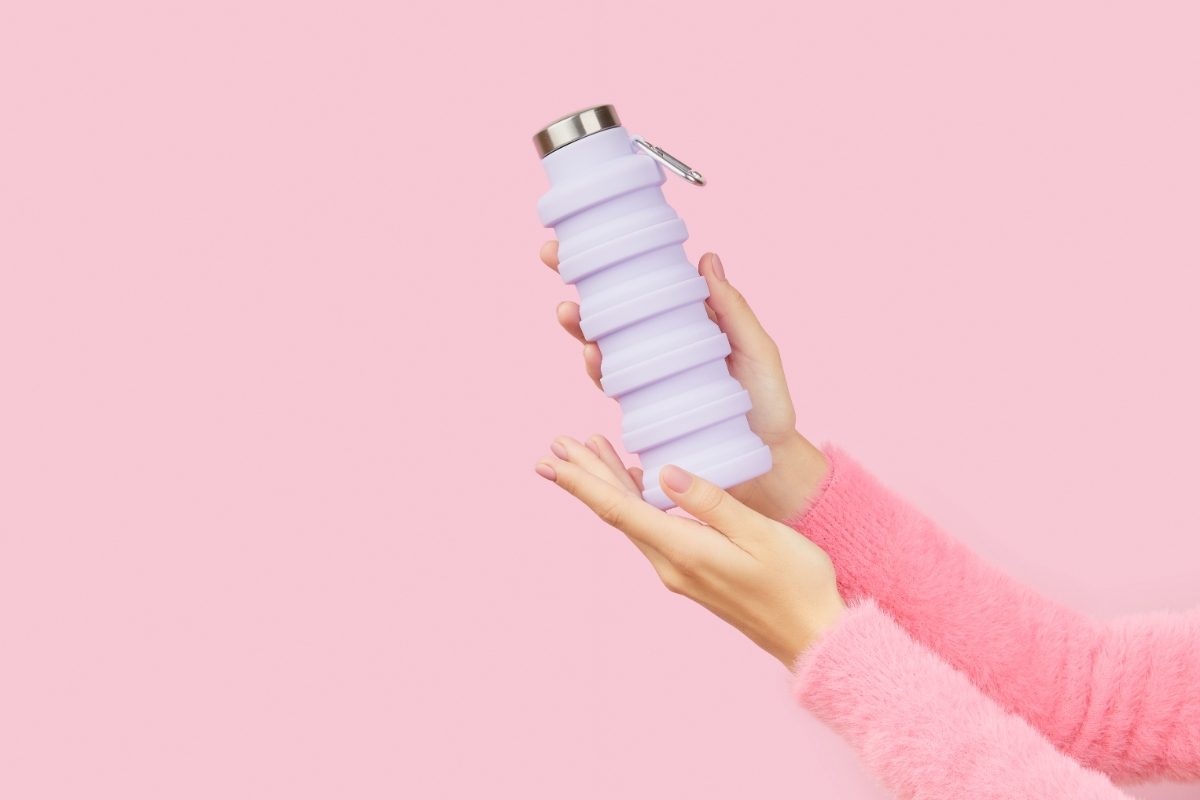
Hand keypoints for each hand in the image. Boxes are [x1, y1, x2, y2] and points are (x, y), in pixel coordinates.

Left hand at [534, 434, 844, 667]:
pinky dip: (636, 500)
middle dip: (587, 476)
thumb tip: (662, 472)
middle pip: (618, 512)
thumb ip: (710, 501)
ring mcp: (680, 571)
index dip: (584, 481)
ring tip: (589, 451)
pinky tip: (637, 482)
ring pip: (633, 520)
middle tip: (556, 445)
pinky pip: (651, 530)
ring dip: (610, 484)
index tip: (553, 461)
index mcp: (683, 551)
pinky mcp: (693, 573)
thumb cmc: (797, 583)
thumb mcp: (758, 534)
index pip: (620, 510)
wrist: (814, 637)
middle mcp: (671, 565)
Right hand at [539, 242, 827, 521]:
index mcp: (684, 325)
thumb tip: (707, 258)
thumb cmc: (768, 405)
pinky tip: (592, 355)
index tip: (584, 235)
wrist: (767, 464)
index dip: (612, 261)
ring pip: (602, 346)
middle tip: (552, 258)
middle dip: (577, 283)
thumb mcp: (757, 350)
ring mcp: (647, 380)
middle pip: (609, 312)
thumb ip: (733, 310)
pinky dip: (598, 370)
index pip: (642, 287)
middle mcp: (659, 350)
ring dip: (579, 327)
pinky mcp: (643, 412)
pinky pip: (613, 387)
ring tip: (568, 310)